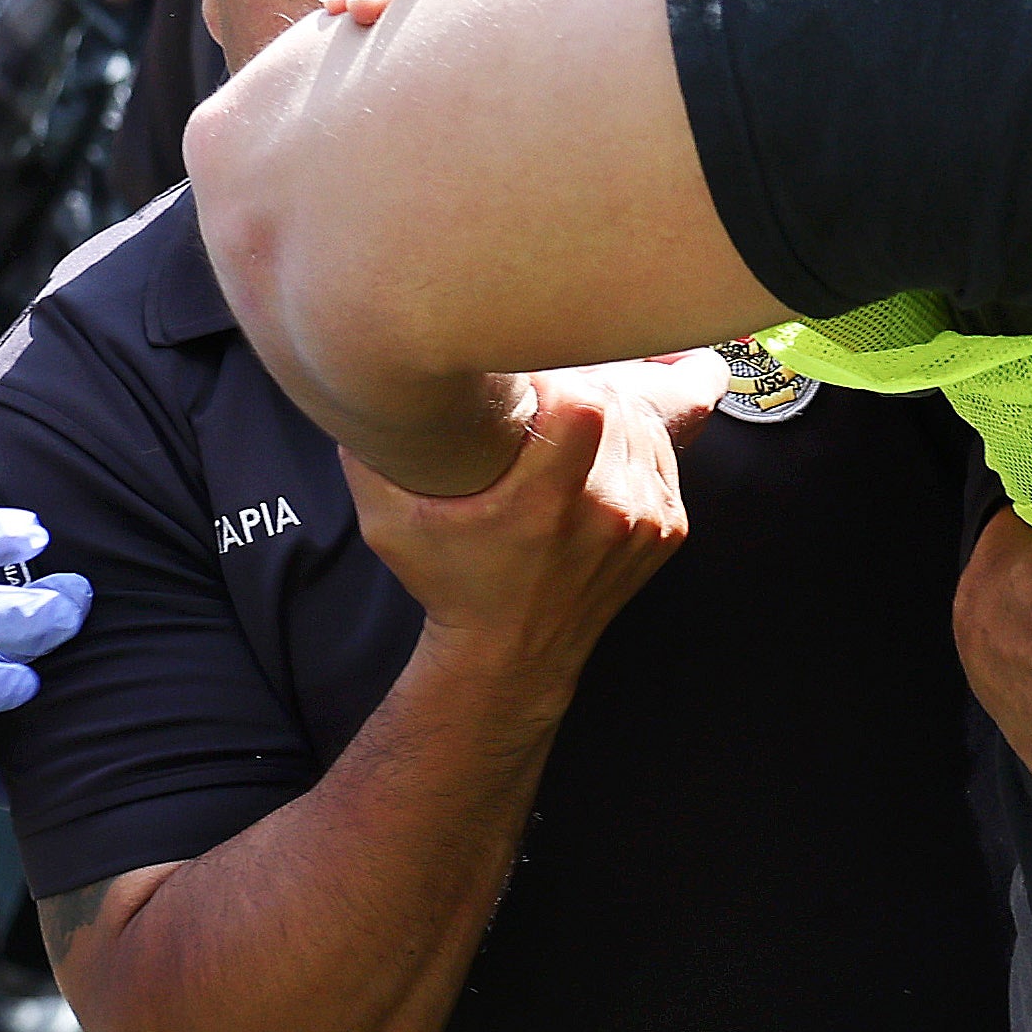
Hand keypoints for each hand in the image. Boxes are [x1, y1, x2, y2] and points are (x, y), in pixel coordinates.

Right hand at [340, 365, 689, 708]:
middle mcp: (608, 512)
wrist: (511, 655)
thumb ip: (371, 455)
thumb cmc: (450, 585)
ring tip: (567, 415)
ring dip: (614, 406)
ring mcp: (646, 522)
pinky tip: (599, 444)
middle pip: (619, 402)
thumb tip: (362, 383)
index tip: (527, 382)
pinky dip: (636, 438)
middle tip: (544, 390)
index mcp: (545, 504)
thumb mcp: (390, 524)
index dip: (558, 376)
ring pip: (646, 422)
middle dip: (584, 383)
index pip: (587, 401)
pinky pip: (663, 453)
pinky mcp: (668, 528)